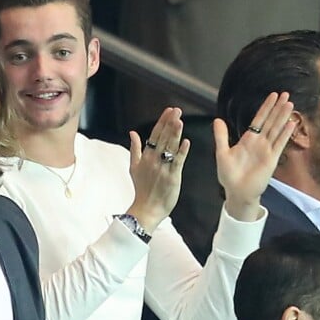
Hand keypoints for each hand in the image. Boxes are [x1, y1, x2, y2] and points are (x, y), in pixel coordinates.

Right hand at [127, 107, 190, 232]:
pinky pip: (178, 162)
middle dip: (170, 123)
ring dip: (175, 133)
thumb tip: (132, 133)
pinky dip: (182, 152)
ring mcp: (163, 169)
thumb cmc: (141, 189)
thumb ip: (134, 149)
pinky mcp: (172, 178)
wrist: (146, 209)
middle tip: (177, 110)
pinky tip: (186, 142)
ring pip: (170, 148)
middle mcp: (153, 161)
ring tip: (180, 120)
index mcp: (145, 157)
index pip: (154, 135)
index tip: (169, 110)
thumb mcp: (133, 167)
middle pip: (163, 138)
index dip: (162, 122)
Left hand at [215, 91, 294, 220]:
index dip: (266, 107)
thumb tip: (217, 120)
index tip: (273, 95)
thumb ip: (221, 136)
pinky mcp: (271, 159)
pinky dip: (285, 134)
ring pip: (276, 130)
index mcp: (248, 139)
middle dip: (277, 108)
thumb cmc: (228, 175)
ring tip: (290, 104)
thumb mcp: (222, 153)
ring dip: (283, 117)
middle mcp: (259, 143)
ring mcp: (267, 150)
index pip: (259, 119)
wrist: (236, 192)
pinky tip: (291, 124)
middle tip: (286, 94)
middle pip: (271, 121)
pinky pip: (279, 144)